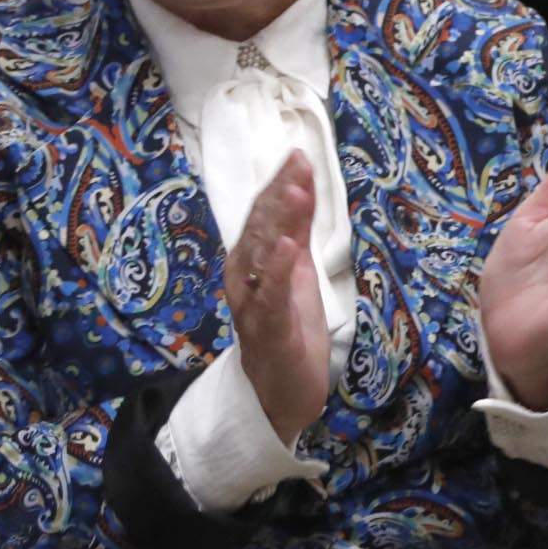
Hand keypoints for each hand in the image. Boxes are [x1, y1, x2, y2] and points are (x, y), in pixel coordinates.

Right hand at [223, 151, 330, 444]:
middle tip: (297, 163)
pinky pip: (270, 299)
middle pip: (259, 230)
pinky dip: (277, 273)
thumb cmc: (288, 327)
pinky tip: (288, 250)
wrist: (280, 393)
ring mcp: (253, 305)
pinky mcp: (268, 332)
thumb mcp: (298, 272)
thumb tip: (302, 185)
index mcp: (252, 262)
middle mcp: (245, 279)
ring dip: (278, 225)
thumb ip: (297, 231)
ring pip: (261, 258)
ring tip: (295, 193)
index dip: (280, 185)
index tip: (299, 155)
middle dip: (278, 196)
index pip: (263, 216)